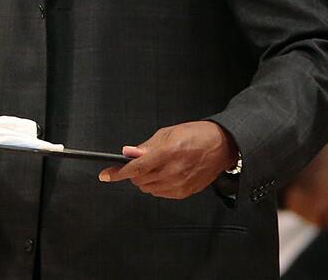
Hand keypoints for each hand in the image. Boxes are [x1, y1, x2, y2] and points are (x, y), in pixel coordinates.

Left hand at [98, 120, 237, 198]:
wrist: (222, 146)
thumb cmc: (196, 135)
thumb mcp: (167, 133)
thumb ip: (146, 146)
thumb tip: (128, 153)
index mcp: (167, 153)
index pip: (136, 168)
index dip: (118, 173)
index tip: (105, 175)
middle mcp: (173, 171)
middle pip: (139, 180)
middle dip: (133, 172)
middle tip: (141, 161)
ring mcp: (180, 184)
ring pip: (148, 188)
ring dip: (145, 179)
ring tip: (158, 166)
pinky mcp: (185, 192)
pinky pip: (160, 194)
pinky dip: (156, 186)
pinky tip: (165, 174)